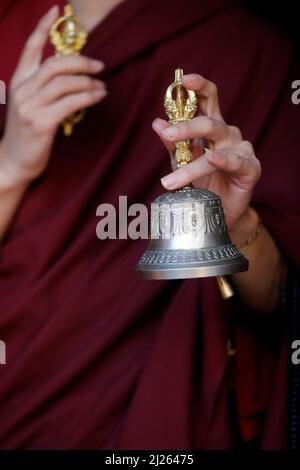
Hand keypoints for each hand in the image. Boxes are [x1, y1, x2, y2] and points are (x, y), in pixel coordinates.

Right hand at [0, 5, 106, 186]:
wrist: (14, 161)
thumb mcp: (30, 106)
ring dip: (88, 82)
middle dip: (81, 61)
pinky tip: (98, 97)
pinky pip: (70, 103)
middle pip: (55, 64)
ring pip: (65, 83)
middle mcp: (22, 90)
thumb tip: (74, 77)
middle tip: (100, 66)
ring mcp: (30, 107)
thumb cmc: (27, 134)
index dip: (42, 27)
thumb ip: (44, 90)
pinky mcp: (41, 123)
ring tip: (102, 87)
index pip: (30, 48)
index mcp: (18, 82)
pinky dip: (88, 97)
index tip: (56, 10)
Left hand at [152, 73, 260, 236]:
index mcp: (212, 127)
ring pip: (216, 148)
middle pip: (209, 121)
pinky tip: (212, 158)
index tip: (184, 79)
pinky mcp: (251, 169)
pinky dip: (222, 160)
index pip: (208, 99)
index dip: (199, 85)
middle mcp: (227, 134)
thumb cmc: (203, 182)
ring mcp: (240, 150)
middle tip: (167, 135)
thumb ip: (172, 143)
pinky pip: (236, 162)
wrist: (221, 211)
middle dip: (186, 126)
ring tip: (170, 180)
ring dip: (191, 164)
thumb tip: (157, 123)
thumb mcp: (183, 161)